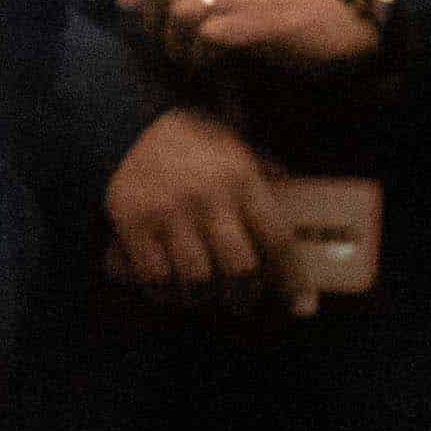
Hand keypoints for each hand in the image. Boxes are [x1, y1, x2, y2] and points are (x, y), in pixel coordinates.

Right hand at [102, 105, 286, 315]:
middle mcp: (208, 200)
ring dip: (203, 296)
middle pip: (239, 269)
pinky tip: (167, 286)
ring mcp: (168, 214)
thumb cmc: (190, 137)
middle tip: (240, 297)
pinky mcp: (132, 225)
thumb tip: (290, 190)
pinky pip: (155, 277)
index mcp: (241, 180)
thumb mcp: (235, 146)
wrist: (127, 122)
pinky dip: (164, 291)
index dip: (293, 280)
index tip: (303, 307)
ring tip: (202, 294)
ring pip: (197, 281)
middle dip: (244, 294)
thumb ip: (262, 171)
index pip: (277, 240)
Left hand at [123, 0, 374, 76]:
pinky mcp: (259, 20)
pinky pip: (206, 36)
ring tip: (193, 60)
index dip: (148, 1)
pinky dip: (200, 57)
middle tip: (174, 48)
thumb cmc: (294, 8)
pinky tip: (213, 66)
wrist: (354, 20)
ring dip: (176, 44)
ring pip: (178, 10)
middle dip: (155, 24)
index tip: (162, 27)